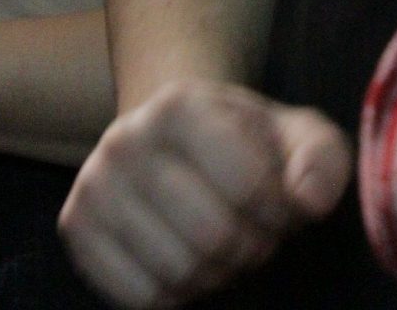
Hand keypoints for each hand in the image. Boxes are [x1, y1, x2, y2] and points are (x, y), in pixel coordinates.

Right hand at [58, 80, 351, 307]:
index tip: (273, 200)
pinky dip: (172, 295)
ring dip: (212, 274)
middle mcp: (125, 138)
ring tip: (212, 241)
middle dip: (247, 246)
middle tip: (245, 228)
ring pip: (177, 272)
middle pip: (213, 237)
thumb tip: (306, 200)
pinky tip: (177, 257)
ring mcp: (93, 183)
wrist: (171, 140)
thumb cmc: (244, 144)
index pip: (251, 187)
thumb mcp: (293, 135)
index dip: (278, 211)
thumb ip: (321, 159)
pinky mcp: (75, 227)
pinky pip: (138, 297)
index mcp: (178, 105)